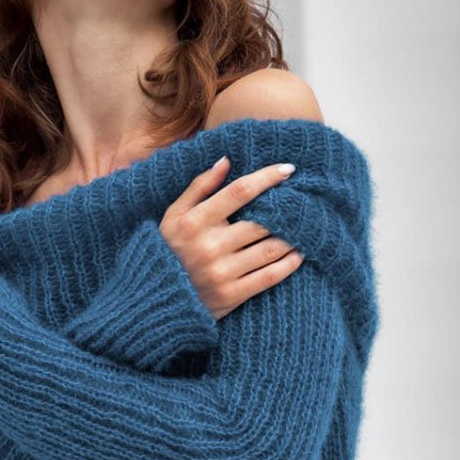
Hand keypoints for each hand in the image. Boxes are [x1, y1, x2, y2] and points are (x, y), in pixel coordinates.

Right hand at [159, 158, 303, 320]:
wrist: (155, 299)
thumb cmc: (167, 250)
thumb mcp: (173, 215)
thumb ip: (199, 187)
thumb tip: (226, 160)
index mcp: (195, 221)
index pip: (240, 191)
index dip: (267, 177)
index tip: (289, 170)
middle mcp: (209, 246)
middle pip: (261, 221)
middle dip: (287, 210)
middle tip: (304, 202)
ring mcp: (221, 272)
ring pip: (270, 249)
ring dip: (293, 237)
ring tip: (304, 228)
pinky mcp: (230, 295)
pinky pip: (268, 277)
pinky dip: (289, 265)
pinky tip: (298, 255)